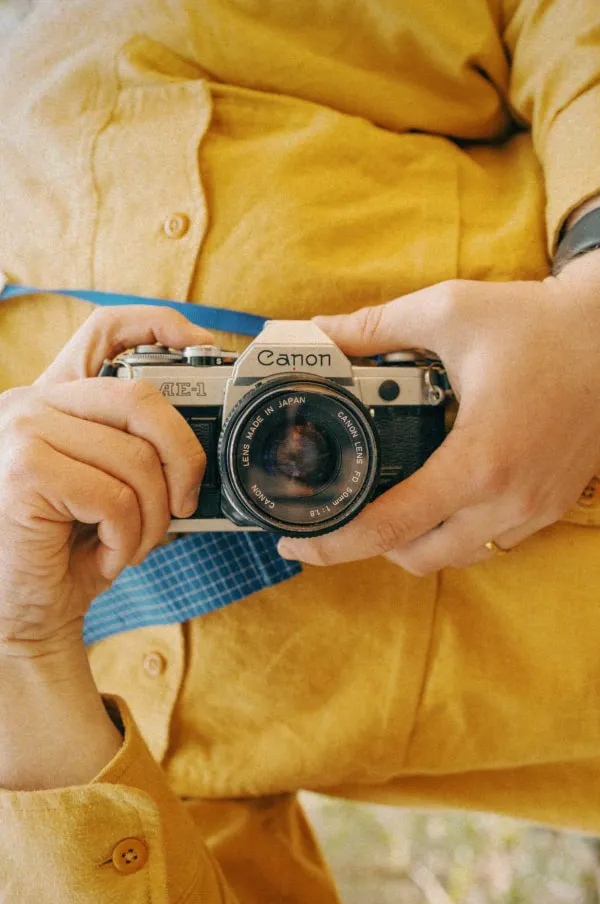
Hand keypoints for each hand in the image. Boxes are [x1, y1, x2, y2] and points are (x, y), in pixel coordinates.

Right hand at [0, 306, 211, 652]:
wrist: (23, 613)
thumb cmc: (71, 551)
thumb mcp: (110, 487)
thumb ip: (138, 449)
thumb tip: (206, 438)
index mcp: (55, 399)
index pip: (106, 330)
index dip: (161, 325)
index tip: (205, 348)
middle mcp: (32, 403)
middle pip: (142, 397)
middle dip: (185, 456)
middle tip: (187, 502)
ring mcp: (22, 431)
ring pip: (135, 459)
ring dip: (154, 517)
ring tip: (135, 543)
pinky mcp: (23, 471)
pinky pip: (116, 498)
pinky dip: (129, 538)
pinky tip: (109, 556)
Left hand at [278, 251, 599, 574]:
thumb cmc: (538, 323)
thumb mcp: (449, 312)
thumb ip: (375, 328)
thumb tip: (317, 333)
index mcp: (476, 461)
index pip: (390, 527)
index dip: (332, 543)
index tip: (296, 543)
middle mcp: (508, 499)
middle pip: (419, 558)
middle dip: (370, 546)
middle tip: (339, 516)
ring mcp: (535, 508)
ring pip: (458, 556)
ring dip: (415, 541)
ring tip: (386, 503)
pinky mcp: (552, 504)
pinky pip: (493, 541)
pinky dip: (456, 531)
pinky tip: (440, 494)